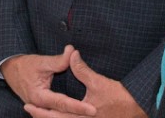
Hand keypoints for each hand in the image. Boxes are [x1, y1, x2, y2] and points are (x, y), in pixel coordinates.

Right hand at [4, 46, 95, 116]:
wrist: (10, 70)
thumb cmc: (25, 65)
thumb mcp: (41, 61)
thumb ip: (59, 60)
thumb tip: (73, 52)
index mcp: (40, 97)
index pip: (63, 104)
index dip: (78, 107)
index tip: (92, 109)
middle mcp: (40, 106)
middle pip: (62, 115)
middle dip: (78, 115)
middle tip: (95, 113)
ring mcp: (39, 109)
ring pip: (57, 117)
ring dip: (71, 116)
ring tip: (87, 114)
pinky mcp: (41, 108)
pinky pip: (54, 115)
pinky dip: (64, 115)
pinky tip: (75, 115)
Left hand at [24, 50, 143, 117]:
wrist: (136, 108)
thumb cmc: (119, 97)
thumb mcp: (99, 82)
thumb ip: (82, 69)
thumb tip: (71, 54)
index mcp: (81, 115)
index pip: (57, 114)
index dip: (41, 110)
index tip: (29, 104)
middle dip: (41, 116)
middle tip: (27, 108)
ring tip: (37, 112)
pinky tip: (57, 115)